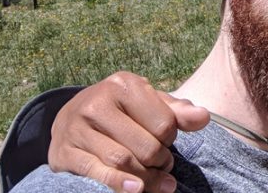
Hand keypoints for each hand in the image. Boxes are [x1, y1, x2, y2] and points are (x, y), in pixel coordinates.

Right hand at [48, 71, 209, 192]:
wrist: (70, 118)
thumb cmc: (120, 111)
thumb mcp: (147, 103)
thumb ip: (176, 111)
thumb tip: (204, 117)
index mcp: (123, 84)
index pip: (163, 123)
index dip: (171, 140)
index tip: (167, 144)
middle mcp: (97, 102)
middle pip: (145, 146)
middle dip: (161, 162)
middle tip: (164, 166)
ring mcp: (77, 127)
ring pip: (123, 162)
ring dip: (146, 179)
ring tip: (158, 183)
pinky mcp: (64, 152)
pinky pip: (97, 173)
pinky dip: (119, 185)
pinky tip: (136, 190)